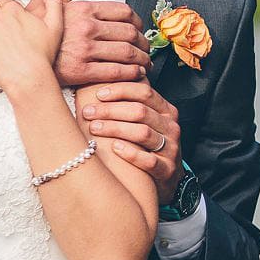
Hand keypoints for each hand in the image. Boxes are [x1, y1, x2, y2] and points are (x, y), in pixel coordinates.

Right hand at [34, 0, 151, 86]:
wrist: (16, 57)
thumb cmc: (33, 29)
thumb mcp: (48, 0)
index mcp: (83, 10)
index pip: (124, 12)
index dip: (139, 22)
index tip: (140, 30)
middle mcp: (87, 28)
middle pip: (130, 33)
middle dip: (144, 43)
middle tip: (146, 49)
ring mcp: (85, 50)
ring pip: (127, 52)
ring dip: (142, 59)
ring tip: (144, 63)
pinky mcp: (82, 71)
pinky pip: (116, 71)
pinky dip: (132, 73)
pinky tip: (136, 73)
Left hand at [77, 80, 181, 203]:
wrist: (166, 177)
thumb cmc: (147, 145)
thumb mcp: (146, 122)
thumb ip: (132, 104)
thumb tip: (102, 82)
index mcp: (166, 111)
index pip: (145, 92)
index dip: (121, 90)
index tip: (98, 94)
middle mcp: (171, 127)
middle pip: (140, 111)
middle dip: (110, 110)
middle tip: (88, 112)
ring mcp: (171, 148)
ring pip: (142, 133)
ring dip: (115, 129)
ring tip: (94, 128)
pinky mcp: (168, 169)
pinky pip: (149, 160)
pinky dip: (130, 153)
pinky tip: (114, 148)